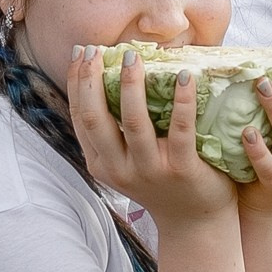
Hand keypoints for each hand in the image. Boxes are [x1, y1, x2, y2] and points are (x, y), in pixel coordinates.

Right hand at [65, 45, 239, 224]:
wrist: (193, 222)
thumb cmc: (160, 181)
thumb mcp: (126, 161)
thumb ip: (114, 132)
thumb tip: (111, 75)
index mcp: (101, 163)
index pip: (81, 117)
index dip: (77, 82)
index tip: (82, 52)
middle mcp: (119, 169)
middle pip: (96, 118)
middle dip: (92, 79)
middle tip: (98, 49)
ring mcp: (149, 171)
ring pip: (134, 122)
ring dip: (132, 86)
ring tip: (134, 57)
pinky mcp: (181, 170)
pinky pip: (180, 129)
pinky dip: (182, 100)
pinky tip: (185, 76)